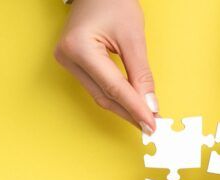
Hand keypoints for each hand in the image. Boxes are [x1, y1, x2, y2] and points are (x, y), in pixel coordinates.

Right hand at [54, 0, 156, 133]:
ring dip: (124, 108)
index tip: (152, 125)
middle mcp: (68, 58)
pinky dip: (116, 98)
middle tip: (152, 127)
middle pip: (105, 96)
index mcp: (79, 49)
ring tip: (145, 119)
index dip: (135, 109)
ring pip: (100, 95)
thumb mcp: (133, 37)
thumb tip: (150, 105)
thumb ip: (141, 74)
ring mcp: (67, 62)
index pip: (114, 88)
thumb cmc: (112, 2)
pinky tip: (131, 106)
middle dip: (130, 113)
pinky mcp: (73, 64)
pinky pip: (97, 88)